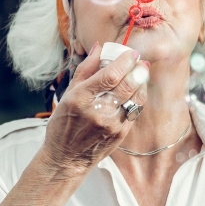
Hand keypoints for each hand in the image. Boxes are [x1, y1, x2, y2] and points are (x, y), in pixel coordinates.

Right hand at [41, 42, 149, 172]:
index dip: (124, 62)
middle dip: (137, 70)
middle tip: (140, 61)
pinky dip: (138, 98)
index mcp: (81, 99)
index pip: (110, 76)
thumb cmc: (63, 124)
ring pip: (135, 98)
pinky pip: (135, 111)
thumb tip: (99, 48)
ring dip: (141, 83)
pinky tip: (136, 90)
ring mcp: (111, 124)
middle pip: (126, 86)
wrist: (66, 158)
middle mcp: (97, 111)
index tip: (131, 54)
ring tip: (141, 73)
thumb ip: (85, 70)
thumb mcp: (67, 95)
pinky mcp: (120, 134)